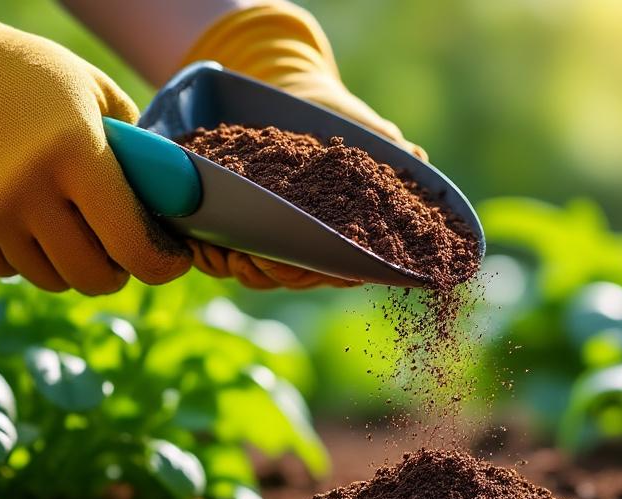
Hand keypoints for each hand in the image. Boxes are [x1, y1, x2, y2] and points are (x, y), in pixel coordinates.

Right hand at [0, 0, 192, 293]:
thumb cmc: (32, 81)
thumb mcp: (96, 94)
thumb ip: (139, 148)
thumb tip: (175, 200)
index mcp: (78, 154)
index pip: (134, 246)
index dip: (162, 264)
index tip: (170, 258)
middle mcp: (32, 190)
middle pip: (95, 277)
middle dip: (118, 271)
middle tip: (122, 251)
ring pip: (54, 279)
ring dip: (73, 266)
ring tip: (74, 231)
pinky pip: (12, 270)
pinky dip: (28, 257)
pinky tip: (28, 221)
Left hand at [178, 0, 425, 289]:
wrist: (294, 96)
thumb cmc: (339, 117)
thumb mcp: (367, 128)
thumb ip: (390, 148)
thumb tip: (417, 158)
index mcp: (345, 232)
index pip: (341, 269)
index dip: (330, 274)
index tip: (317, 265)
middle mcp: (309, 244)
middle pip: (295, 279)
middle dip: (278, 273)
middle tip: (264, 257)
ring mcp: (271, 240)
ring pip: (257, 275)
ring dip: (242, 269)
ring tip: (232, 253)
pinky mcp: (236, 228)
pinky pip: (221, 258)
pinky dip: (212, 257)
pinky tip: (204, 246)